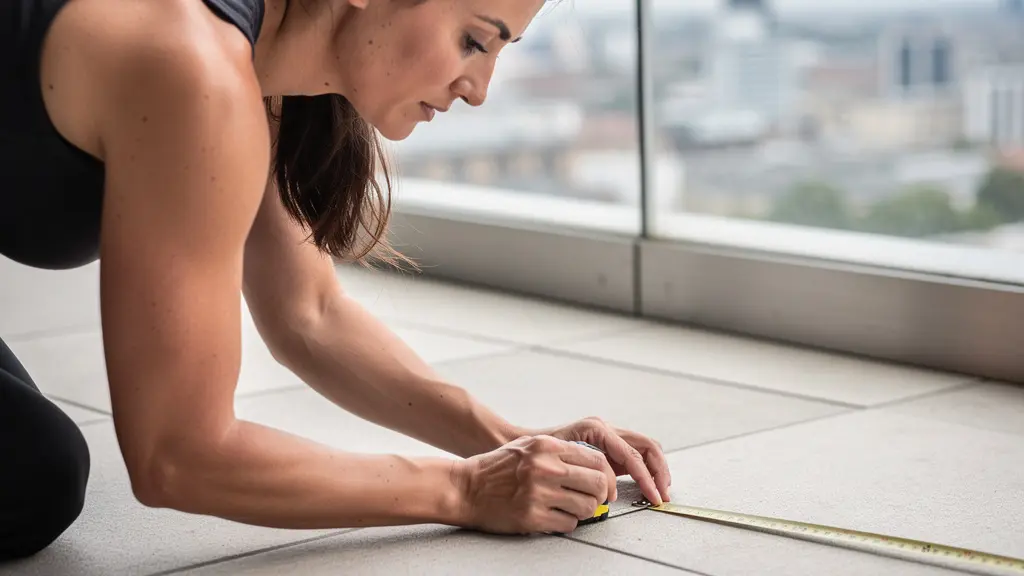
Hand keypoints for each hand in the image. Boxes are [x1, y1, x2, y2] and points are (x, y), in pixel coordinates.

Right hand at [453, 435, 616, 534]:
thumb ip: (560, 450)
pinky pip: (569, 524)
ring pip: (587, 507)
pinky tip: (554, 516)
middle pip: (598, 484)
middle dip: (602, 495)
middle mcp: (545, 467)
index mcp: (547, 447)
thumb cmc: (495, 468)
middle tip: (594, 500)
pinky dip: (566, 523)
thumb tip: (593, 463)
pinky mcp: (531, 516)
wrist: (465, 487)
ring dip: (584, 511)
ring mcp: (538, 493)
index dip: (607, 476)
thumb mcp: (529, 446)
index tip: (605, 486)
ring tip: (571, 508)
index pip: (597, 460)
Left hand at [538, 417, 670, 505]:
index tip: (653, 495)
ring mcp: (610, 437)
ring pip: (645, 450)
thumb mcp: (563, 458)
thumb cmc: (539, 450)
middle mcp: (607, 429)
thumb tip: (610, 492)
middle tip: (662, 494)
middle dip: (658, 471)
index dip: (646, 476)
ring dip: (656, 471)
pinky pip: (635, 456)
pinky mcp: (609, 448)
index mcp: (597, 429)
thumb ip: (588, 472)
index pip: (632, 454)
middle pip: (647, 446)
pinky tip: (647, 487)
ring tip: (659, 492)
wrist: (526, 443)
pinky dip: (645, 471)